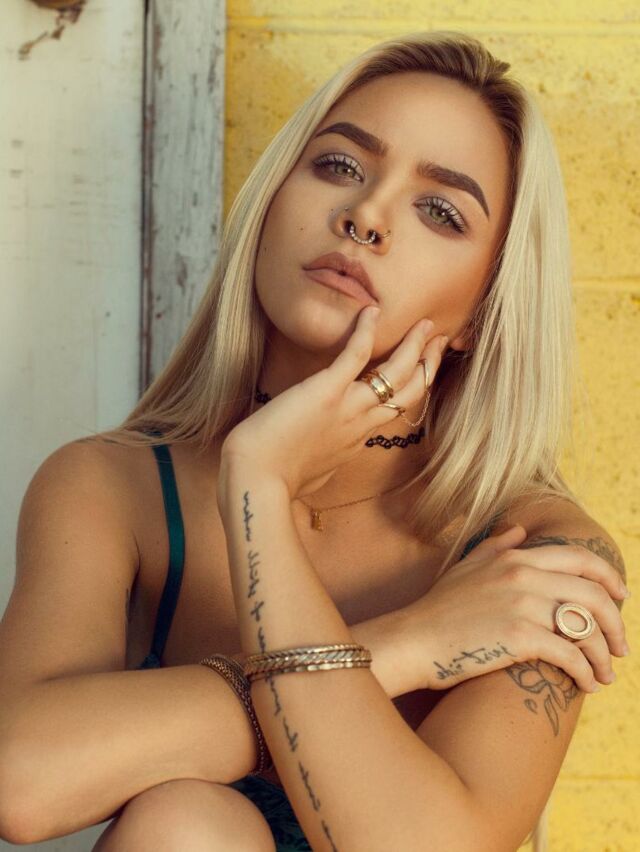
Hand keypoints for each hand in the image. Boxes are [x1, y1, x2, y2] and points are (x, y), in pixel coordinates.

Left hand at [219, 307, 447, 499]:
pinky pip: (355, 354)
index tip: (422, 371)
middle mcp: (361, 424)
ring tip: (425, 324)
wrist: (258, 481)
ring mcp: (348, 407)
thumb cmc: (273, 480)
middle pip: (410, 391)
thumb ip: (321, 460)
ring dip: (413, 345)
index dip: (413, 388)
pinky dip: (365, 330)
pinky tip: (371, 311)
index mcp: (356, 441)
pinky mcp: (327, 390)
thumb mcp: (310, 473)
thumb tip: (317, 459)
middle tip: (439, 339)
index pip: (395, 410)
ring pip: (396, 373)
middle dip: (429, 363)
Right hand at [398, 525, 628, 693]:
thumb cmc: (437, 608)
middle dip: (616, 624)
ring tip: (605, 675)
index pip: (580, 558)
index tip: (621, 598)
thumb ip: (496, 546)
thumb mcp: (465, 567)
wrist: (413, 639)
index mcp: (515, 558)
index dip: (609, 578)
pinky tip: (586, 684)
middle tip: (621, 647)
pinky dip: (586, 673)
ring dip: (605, 656)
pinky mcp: (520, 638)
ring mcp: (523, 605)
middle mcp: (523, 576)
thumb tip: (520, 531)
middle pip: (593, 594)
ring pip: (587, 628)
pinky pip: (571, 655)